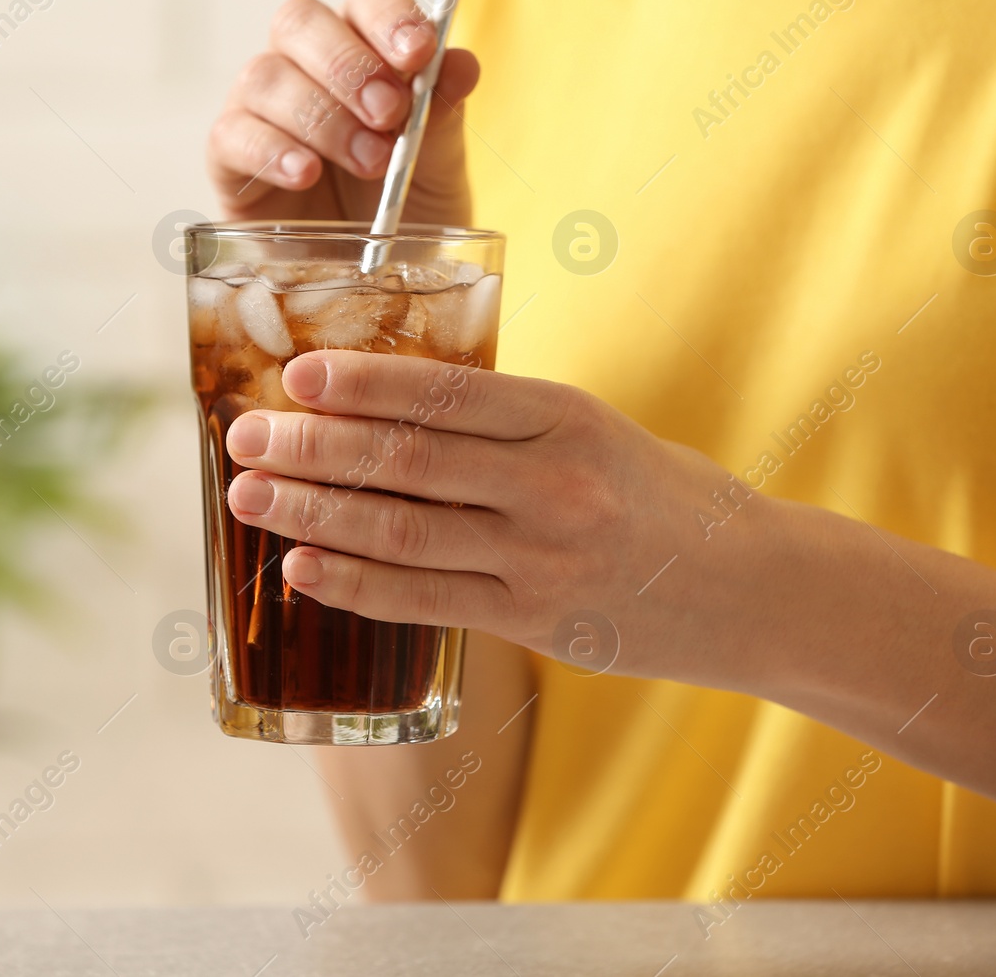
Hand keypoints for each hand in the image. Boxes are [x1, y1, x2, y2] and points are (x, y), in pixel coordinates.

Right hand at [207, 0, 479, 224]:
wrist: (375, 281)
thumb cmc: (407, 215)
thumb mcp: (439, 171)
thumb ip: (444, 117)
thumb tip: (462, 65)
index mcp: (364, 51)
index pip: (365, 1)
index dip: (388, 16)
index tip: (418, 52)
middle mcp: (305, 68)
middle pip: (300, 22)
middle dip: (348, 65)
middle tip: (389, 115)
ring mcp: (262, 110)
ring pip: (265, 76)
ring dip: (321, 116)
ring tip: (369, 163)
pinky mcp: (231, 160)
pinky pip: (231, 135)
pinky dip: (271, 150)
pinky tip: (305, 174)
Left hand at [220, 350, 767, 679]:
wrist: (750, 590)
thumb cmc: (661, 496)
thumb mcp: (595, 432)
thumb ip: (504, 425)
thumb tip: (386, 409)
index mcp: (567, 418)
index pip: (447, 392)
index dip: (364, 382)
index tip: (298, 374)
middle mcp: (553, 485)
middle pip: (408, 461)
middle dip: (313, 448)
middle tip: (244, 436)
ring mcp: (541, 558)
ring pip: (404, 532)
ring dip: (314, 514)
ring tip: (248, 499)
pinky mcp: (533, 620)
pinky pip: (426, 600)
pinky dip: (356, 584)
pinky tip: (302, 569)